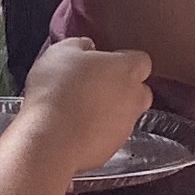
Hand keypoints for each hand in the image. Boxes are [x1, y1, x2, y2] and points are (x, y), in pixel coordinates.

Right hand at [11, 31, 154, 174]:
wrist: (52, 139)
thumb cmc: (57, 90)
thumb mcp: (60, 52)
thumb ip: (80, 45)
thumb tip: (87, 47)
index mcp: (126, 70)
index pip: (141, 61)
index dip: (124, 61)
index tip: (105, 62)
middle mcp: (133, 98)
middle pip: (140, 91)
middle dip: (124, 89)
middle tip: (95, 86)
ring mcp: (125, 127)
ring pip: (125, 116)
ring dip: (109, 112)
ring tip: (79, 110)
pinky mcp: (113, 149)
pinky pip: (109, 137)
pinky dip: (97, 134)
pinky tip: (74, 130)